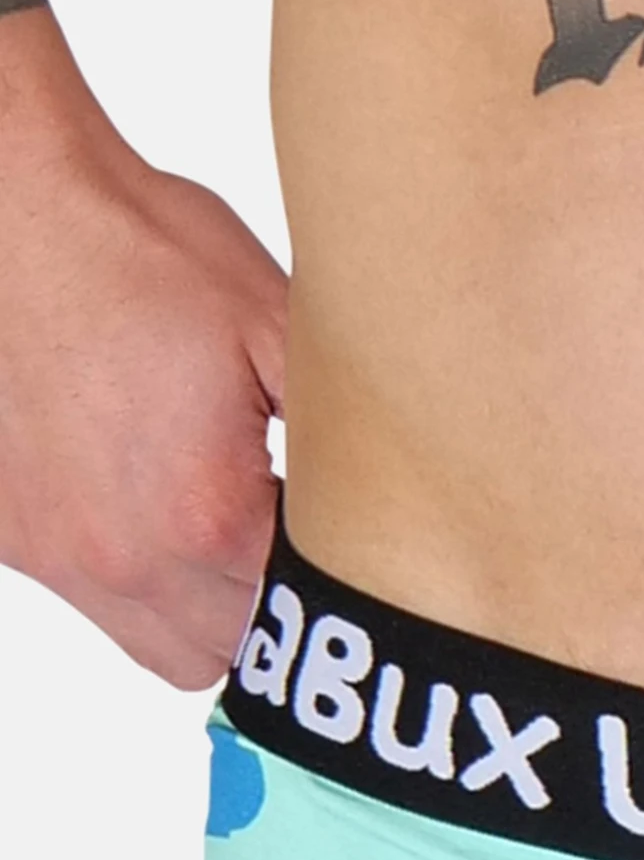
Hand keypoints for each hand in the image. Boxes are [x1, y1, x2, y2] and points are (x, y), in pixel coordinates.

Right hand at [0, 27, 286, 688]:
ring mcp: (62, 557)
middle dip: (275, 613)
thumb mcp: (274, 326)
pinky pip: (98, 604)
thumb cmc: (135, 247)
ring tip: (229, 541)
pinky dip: (139, 583)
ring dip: (210, 617)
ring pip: (167, 651)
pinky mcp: (15, 537)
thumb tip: (389, 493)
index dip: (331, 590)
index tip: (345, 550)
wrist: (9, 203)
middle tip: (293, 546)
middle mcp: (126, 560)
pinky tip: (156, 512)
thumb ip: (336, 434)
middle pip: (236, 655)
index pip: (298, 620)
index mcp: (208, 518)